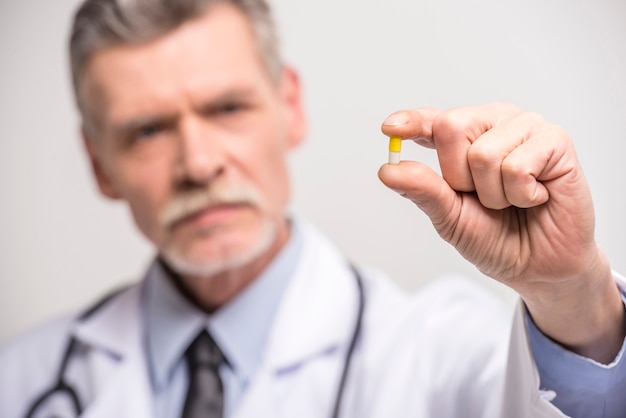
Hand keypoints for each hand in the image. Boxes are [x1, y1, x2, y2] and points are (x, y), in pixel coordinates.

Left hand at [378, 103, 624, 362]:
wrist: (538, 266)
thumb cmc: (495, 236)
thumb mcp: (450, 217)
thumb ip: (423, 190)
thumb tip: (388, 170)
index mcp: (465, 137)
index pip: (433, 121)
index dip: (412, 121)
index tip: (389, 128)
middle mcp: (493, 122)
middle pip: (451, 127)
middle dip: (459, 177)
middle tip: (483, 197)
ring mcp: (525, 127)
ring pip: (483, 153)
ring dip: (493, 193)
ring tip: (511, 200)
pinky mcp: (555, 141)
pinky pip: (517, 166)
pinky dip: (520, 194)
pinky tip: (534, 197)